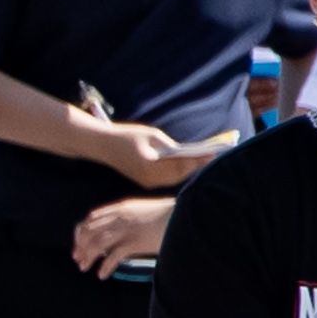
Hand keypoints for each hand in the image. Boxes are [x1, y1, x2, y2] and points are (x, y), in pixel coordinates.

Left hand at [71, 194, 173, 275]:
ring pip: (98, 243)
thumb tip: (117, 235)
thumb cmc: (168, 216)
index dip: (81, 232)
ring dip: (88, 257)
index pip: (91, 218)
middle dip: (81, 246)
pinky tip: (102, 275)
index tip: (79, 244)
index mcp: (121, 208)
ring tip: (84, 268)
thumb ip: (128, 219)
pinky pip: (114, 256)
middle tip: (78, 259)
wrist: (188, 215)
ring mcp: (127, 229)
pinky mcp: (136, 242)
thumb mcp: (143, 212)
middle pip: (90, 231)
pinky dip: (105, 267)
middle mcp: (120, 217)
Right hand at [109, 122, 225, 189]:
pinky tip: (189, 164)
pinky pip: (167, 179)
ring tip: (204, 160)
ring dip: (188, 170)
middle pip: (179, 174)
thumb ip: (170, 146)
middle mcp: (149, 178)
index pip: (180, 165)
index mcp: (150, 166)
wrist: (104, 145)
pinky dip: (178, 172)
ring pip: (174, 178)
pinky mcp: (145, 182)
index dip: (198, 160)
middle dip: (196, 166)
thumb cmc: (128, 136)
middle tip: (212, 156)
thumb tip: (186, 152)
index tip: (212, 154)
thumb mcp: (152, 135)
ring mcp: (147, 182)